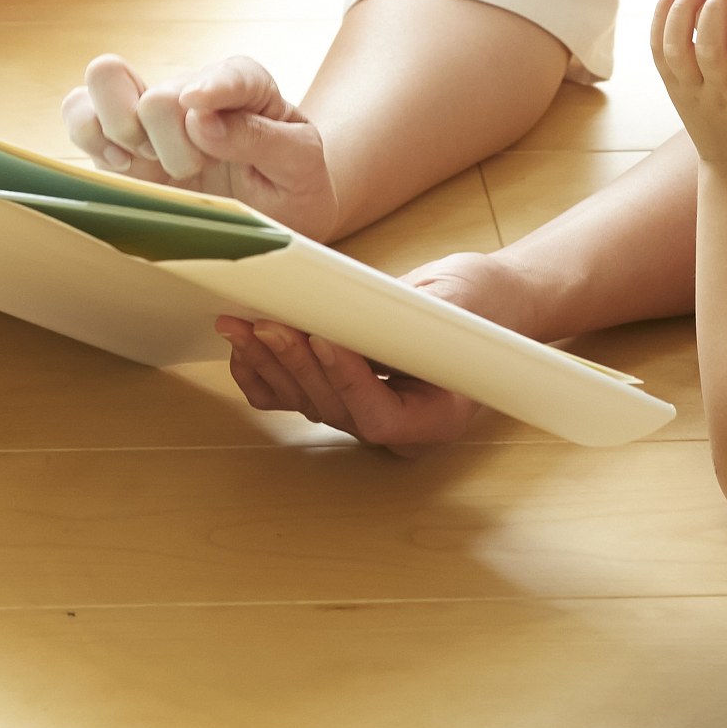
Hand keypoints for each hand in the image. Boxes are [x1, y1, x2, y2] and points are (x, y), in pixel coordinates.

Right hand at [63, 53, 340, 237]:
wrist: (273, 211)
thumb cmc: (291, 180)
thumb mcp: (299, 162)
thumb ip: (259, 138)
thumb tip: (201, 119)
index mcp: (246, 85)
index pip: (230, 75)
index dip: (212, 91)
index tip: (199, 112)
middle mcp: (193, 90)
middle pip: (159, 98)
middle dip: (173, 146)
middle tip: (198, 169)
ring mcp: (151, 112)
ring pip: (105, 82)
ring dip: (126, 135)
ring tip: (154, 162)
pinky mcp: (118, 139)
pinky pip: (80, 114)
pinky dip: (91, 137)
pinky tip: (123, 165)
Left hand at [216, 250, 530, 452]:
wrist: (487, 301)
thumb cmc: (481, 302)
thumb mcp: (456, 303)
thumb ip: (407, 318)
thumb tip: (348, 312)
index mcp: (437, 416)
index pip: (381, 416)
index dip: (348, 382)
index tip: (326, 339)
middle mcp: (396, 426)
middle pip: (335, 408)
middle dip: (297, 364)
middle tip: (269, 323)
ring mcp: (363, 411)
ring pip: (307, 402)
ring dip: (270, 364)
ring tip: (240, 325)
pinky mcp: (340, 390)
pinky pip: (293, 397)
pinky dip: (263, 375)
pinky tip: (244, 348)